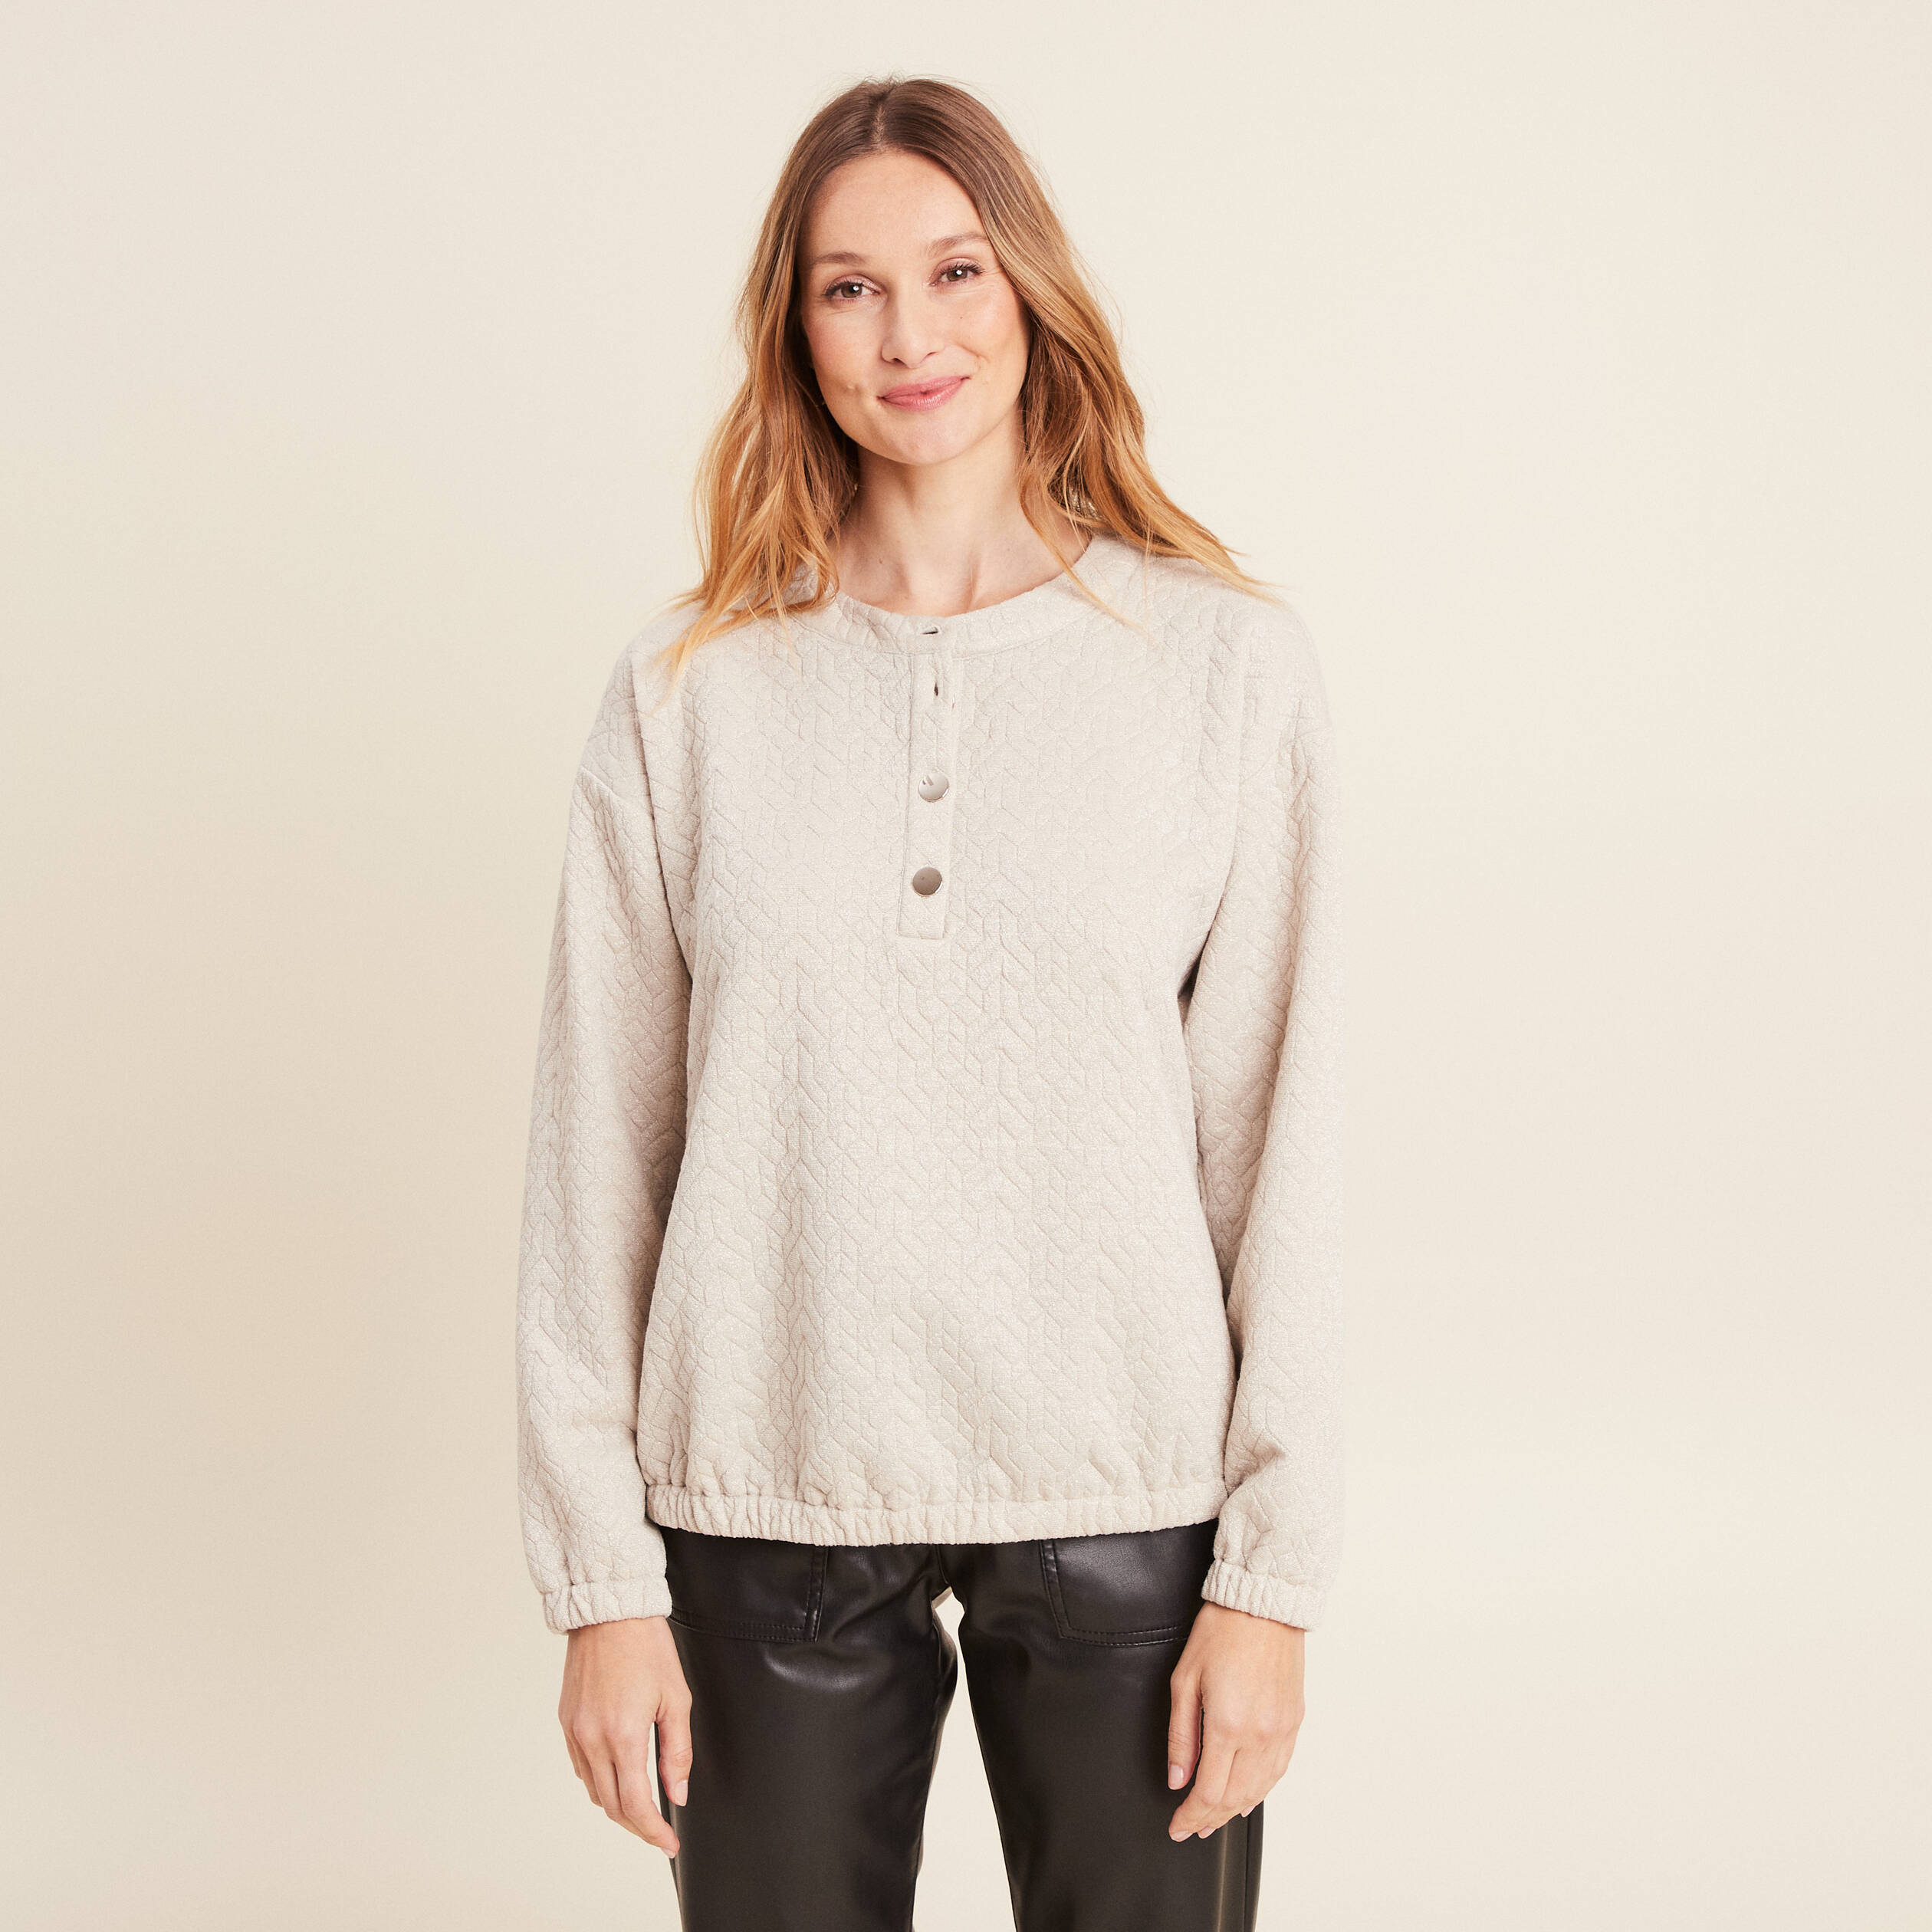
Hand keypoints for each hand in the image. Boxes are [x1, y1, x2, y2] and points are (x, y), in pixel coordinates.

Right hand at [558, 1615, 691, 1855]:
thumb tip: (676, 1794)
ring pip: (594, 1790)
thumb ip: (677, 1751)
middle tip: (659, 1833)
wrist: (609, 1612)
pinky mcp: (566, 1721)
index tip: (669, 1843)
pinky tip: (620, 1774)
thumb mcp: (676, 1698)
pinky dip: (601, 1781)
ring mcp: (575, 1731)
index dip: (653, 1832)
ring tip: (643, 1806)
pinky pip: (581, 1767)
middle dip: (638, 1827)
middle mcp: (592, 1739)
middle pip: (612, 1806)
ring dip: (618, 1805)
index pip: (635, 1805)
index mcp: (623, 1735)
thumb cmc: (647, 1648)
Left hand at [1165, 1601, 1304, 1839]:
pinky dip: (1260, 1790)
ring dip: (1234, 1810)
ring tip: (1213, 1819)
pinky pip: (1278, 1770)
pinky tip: (1247, 1797)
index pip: (1209, 1792)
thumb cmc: (1220, 1632)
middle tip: (1191, 1828)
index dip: (1191, 1815)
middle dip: (1209, 1819)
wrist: (1263, 1605)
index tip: (1177, 1826)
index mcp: (1229, 1725)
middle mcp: (1260, 1735)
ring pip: (1259, 1789)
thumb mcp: (1185, 1680)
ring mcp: (1281, 1730)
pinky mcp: (1294, 1721)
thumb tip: (1177, 1778)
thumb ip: (1181, 1736)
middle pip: (1234, 1798)